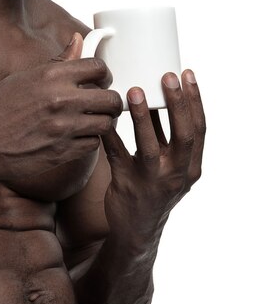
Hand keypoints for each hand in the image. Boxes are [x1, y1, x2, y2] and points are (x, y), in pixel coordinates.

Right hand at [0, 34, 122, 186]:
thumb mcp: (24, 78)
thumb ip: (58, 61)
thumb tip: (78, 38)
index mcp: (51, 75)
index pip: (98, 67)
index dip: (103, 74)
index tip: (100, 80)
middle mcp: (61, 100)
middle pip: (111, 98)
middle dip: (112, 100)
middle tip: (104, 103)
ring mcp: (64, 128)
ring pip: (107, 123)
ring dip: (103, 122)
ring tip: (93, 120)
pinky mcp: (63, 152)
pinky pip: (94, 144)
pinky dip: (90, 140)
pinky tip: (78, 136)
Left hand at [101, 70, 205, 251]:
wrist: (136, 230)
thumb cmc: (153, 185)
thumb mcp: (168, 162)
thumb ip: (164, 132)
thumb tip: (154, 91)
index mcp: (191, 165)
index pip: (199, 128)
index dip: (195, 99)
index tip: (187, 74)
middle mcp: (177, 174)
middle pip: (183, 135)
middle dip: (176, 103)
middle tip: (167, 76)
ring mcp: (152, 182)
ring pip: (149, 147)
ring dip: (143, 117)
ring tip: (134, 91)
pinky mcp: (127, 186)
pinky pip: (117, 155)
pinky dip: (111, 134)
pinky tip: (104, 116)